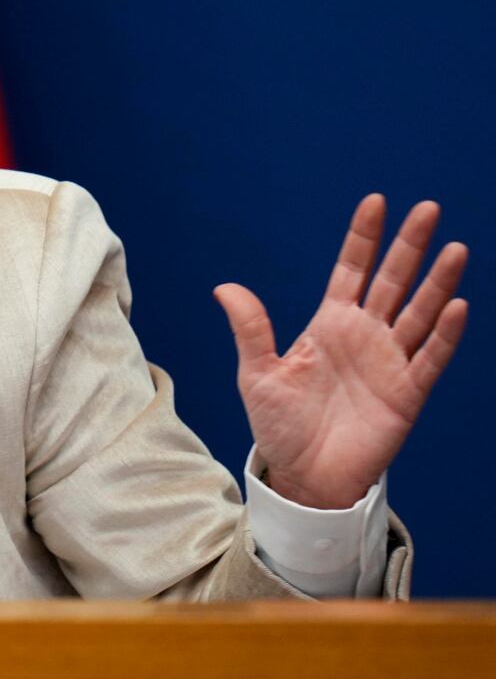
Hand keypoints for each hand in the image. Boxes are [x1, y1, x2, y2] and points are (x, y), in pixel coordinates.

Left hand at [214, 195, 468, 508]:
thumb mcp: (258, 373)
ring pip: (418, 313)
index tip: (376, 202)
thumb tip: (224, 287)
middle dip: (409, 246)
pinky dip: (443, 334)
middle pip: (391, 282)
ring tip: (455, 249)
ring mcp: (388, 362)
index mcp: (328, 325)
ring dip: (437, 282)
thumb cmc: (279, 426)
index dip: (363, 238)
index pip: (350, 270)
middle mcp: (364, 336)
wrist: (303, 476)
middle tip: (428, 209)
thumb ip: (250, 329)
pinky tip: (455, 306)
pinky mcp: (406, 394)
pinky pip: (429, 358)